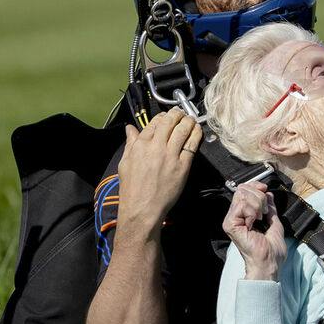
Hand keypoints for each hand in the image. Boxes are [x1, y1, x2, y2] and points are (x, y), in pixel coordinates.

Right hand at [114, 110, 201, 239]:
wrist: (142, 209)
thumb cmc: (132, 189)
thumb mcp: (125, 163)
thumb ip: (130, 143)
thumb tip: (130, 128)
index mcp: (140, 145)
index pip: (155, 122)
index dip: (164, 116)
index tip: (168, 117)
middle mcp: (156, 147)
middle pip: (170, 122)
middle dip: (178, 114)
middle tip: (182, 114)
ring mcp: (170, 156)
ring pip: (183, 129)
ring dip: (189, 121)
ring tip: (191, 119)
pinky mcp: (182, 166)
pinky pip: (192, 144)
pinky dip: (196, 134)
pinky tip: (198, 130)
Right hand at [222, 180, 286, 280]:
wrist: (269, 262)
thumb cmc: (272, 250)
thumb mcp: (274, 222)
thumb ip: (270, 208)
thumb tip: (268, 194)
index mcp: (244, 216)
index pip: (244, 190)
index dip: (256, 186)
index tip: (265, 190)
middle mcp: (236, 217)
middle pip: (243, 189)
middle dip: (259, 197)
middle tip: (263, 213)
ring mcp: (231, 220)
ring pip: (242, 195)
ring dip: (257, 205)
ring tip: (259, 219)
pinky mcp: (230, 224)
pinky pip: (242, 205)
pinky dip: (252, 211)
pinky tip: (254, 222)